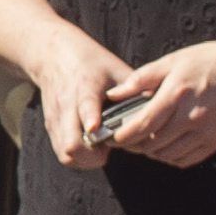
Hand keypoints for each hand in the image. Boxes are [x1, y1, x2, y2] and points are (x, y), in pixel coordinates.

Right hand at [37, 37, 131, 170]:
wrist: (54, 55)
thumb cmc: (92, 63)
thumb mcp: (116, 69)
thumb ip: (136, 90)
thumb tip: (164, 109)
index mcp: (86, 86)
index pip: (85, 105)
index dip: (89, 118)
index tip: (96, 128)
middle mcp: (67, 104)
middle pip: (71, 143)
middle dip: (92, 156)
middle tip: (109, 150)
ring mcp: (56, 118)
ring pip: (65, 153)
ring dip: (86, 159)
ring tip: (102, 149)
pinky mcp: (50, 127)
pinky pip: (62, 153)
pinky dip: (78, 157)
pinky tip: (92, 148)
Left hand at [100, 41, 215, 166]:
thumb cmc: (211, 61)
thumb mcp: (174, 61)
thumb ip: (142, 79)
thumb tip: (114, 94)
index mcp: (176, 94)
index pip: (142, 125)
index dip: (123, 136)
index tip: (114, 136)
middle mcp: (190, 117)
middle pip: (152, 144)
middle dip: (134, 145)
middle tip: (126, 139)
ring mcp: (204, 132)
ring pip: (167, 155)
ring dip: (152, 153)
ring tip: (146, 142)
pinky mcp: (215, 142)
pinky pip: (186, 159)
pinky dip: (171, 158)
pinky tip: (167, 146)